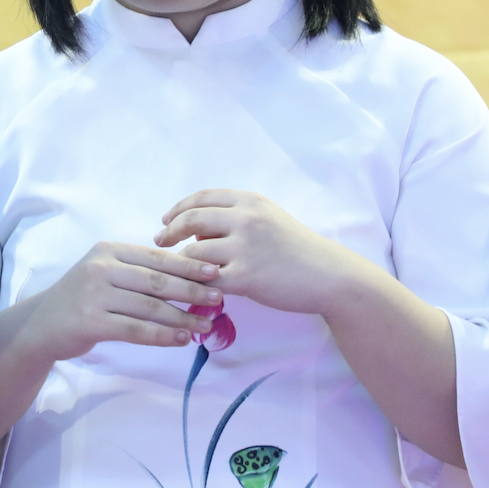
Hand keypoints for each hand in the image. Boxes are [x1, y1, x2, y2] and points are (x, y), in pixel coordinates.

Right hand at [19, 242, 222, 362]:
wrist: (42, 324)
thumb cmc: (82, 298)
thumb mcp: (105, 273)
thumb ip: (137, 271)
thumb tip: (188, 276)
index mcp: (108, 251)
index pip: (156, 257)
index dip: (188, 266)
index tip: (215, 272)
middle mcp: (101, 268)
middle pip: (157, 280)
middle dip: (192, 290)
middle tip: (219, 297)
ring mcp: (95, 295)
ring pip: (150, 307)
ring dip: (182, 317)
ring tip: (206, 324)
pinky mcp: (92, 322)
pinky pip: (136, 330)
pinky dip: (163, 336)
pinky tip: (182, 339)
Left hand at [154, 189, 360, 315]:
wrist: (328, 275)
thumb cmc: (298, 249)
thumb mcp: (269, 220)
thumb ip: (235, 219)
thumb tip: (198, 231)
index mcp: (250, 201)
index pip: (203, 197)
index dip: (179, 207)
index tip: (166, 219)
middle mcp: (246, 219)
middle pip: (192, 219)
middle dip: (170, 231)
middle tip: (160, 241)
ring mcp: (245, 248)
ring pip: (195, 253)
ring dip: (182, 264)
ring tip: (178, 272)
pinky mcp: (245, 277)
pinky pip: (207, 280)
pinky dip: (196, 286)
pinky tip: (193, 290)